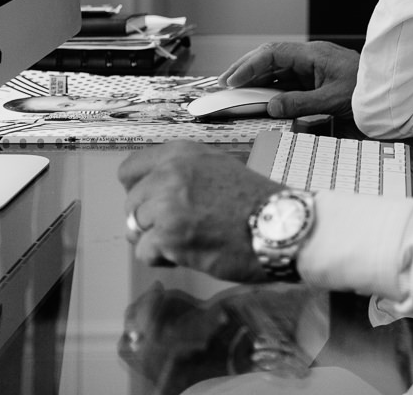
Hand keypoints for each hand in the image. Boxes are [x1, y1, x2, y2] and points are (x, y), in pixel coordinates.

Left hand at [119, 142, 281, 281]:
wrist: (283, 225)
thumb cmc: (257, 201)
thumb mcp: (218, 168)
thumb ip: (184, 175)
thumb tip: (153, 195)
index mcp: (181, 153)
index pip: (129, 169)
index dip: (139, 190)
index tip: (152, 202)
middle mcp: (169, 173)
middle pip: (131, 204)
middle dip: (150, 220)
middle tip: (180, 228)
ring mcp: (166, 205)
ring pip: (135, 230)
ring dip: (158, 240)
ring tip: (190, 241)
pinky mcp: (168, 237)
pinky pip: (145, 253)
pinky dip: (164, 259)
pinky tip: (191, 253)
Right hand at [218, 40, 358, 119]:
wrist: (390, 91)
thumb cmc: (367, 91)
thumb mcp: (332, 101)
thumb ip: (300, 104)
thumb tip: (270, 106)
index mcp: (313, 54)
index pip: (273, 54)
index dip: (249, 66)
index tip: (232, 81)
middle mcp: (310, 56)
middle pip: (270, 57)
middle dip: (245, 68)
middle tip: (223, 84)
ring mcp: (312, 66)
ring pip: (277, 68)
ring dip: (255, 77)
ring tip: (234, 90)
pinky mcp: (315, 77)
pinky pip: (287, 78)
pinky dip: (270, 85)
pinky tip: (257, 95)